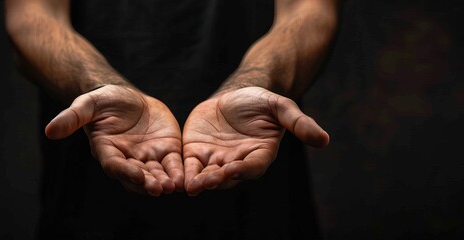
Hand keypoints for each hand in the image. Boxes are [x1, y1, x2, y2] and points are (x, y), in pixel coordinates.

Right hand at [45, 85, 183, 195]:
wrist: (127, 97)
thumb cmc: (103, 101)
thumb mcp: (87, 105)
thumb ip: (71, 118)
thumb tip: (49, 131)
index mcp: (107, 151)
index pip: (115, 166)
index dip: (126, 172)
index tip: (137, 176)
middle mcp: (127, 160)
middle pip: (138, 176)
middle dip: (148, 183)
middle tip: (160, 189)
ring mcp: (147, 157)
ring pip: (156, 174)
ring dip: (165, 181)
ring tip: (175, 186)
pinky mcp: (165, 150)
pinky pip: (172, 164)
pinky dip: (178, 171)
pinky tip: (186, 177)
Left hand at [182, 87, 328, 195]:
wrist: (235, 95)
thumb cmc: (261, 102)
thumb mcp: (280, 107)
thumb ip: (299, 123)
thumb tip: (325, 140)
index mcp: (259, 155)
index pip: (252, 166)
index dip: (243, 169)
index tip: (233, 169)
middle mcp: (237, 162)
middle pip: (227, 176)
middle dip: (217, 179)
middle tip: (207, 181)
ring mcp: (216, 160)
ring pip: (207, 175)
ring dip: (199, 181)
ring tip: (191, 185)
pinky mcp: (196, 154)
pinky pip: (190, 166)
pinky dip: (184, 172)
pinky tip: (177, 177)